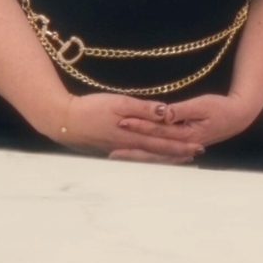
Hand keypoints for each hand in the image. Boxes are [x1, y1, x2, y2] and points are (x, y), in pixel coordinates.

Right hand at [62, 92, 205, 163]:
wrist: (64, 121)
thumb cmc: (91, 109)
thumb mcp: (119, 103)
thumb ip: (144, 109)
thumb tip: (167, 112)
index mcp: (134, 135)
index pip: (163, 141)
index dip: (182, 144)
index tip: (198, 145)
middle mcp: (129, 147)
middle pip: (159, 152)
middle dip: (179, 154)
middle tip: (196, 155)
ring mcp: (120, 150)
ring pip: (149, 157)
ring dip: (166, 158)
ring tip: (181, 159)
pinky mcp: (111, 150)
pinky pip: (137, 157)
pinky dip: (150, 158)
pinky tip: (153, 158)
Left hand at [118, 91, 258, 151]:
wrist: (238, 116)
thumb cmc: (221, 107)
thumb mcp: (202, 105)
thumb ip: (180, 111)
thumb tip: (162, 113)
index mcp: (186, 135)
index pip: (157, 131)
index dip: (139, 126)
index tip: (121, 122)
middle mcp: (183, 146)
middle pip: (153, 150)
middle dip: (132, 149)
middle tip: (111, 151)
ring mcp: (183, 148)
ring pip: (156, 156)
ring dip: (137, 157)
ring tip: (117, 157)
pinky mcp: (184, 147)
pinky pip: (163, 156)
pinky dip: (149, 159)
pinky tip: (137, 160)